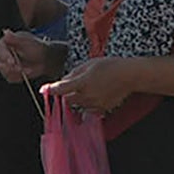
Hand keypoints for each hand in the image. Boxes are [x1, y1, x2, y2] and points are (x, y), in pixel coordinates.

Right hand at [0, 31, 57, 83]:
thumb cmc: (37, 47)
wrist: (45, 59)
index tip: (12, 61)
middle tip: (20, 69)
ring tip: (28, 69)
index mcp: (5, 43)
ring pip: (3, 71)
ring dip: (15, 72)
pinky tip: (27, 72)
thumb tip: (6, 32)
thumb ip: (16, 38)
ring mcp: (5, 64)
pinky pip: (9, 78)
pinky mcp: (10, 73)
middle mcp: (3, 53)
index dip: (3, 56)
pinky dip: (19, 77)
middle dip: (8, 67)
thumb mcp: (27, 41)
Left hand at [52, 54, 173, 114]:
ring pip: (77, 105)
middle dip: (65, 94)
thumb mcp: (89, 64)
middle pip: (67, 100)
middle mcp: (87, 96)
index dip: (51, 89)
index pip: (61, 89)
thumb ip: (73, 74)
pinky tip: (94, 94)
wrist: (129, 76)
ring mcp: (95, 104)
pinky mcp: (102, 109)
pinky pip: (88, 110)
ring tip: (87, 88)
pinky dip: (86, 104)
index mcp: (83, 82)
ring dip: (76, 99)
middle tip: (69, 86)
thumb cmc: (110, 66)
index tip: (44, 90)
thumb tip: (63, 81)